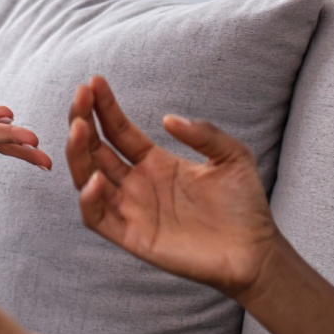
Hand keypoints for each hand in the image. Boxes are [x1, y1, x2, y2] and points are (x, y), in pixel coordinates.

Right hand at [66, 75, 278, 301]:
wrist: (255, 252)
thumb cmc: (244, 205)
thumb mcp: (233, 157)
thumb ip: (204, 134)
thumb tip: (168, 118)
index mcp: (154, 161)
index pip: (118, 130)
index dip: (104, 106)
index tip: (95, 81)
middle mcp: (137, 183)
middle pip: (95, 148)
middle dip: (83, 120)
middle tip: (80, 95)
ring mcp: (131, 209)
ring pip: (87, 177)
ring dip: (78, 152)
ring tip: (79, 127)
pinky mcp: (132, 236)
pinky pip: (97, 217)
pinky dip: (89, 199)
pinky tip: (96, 178)